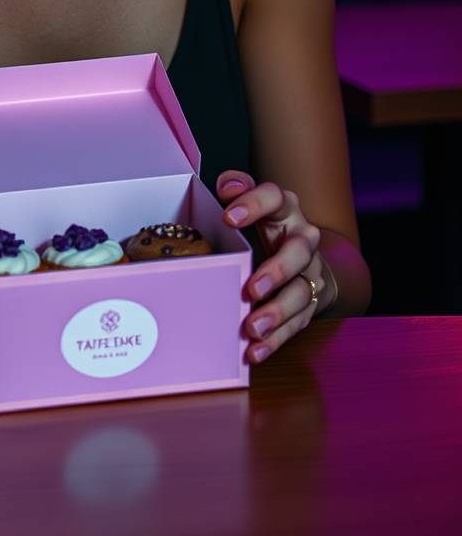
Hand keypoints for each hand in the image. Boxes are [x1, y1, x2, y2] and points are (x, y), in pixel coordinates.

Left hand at [215, 170, 324, 364]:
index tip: (229, 217)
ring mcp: (310, 273)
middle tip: (252, 288)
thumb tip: (224, 184)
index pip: (275, 197)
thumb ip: (237, 189)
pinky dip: (276, 340)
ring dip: (278, 311)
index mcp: (284, 209)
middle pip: (299, 250)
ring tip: (253, 328)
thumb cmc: (266, 228)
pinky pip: (296, 323)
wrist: (307, 260)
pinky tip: (255, 351)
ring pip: (301, 292)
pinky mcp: (310, 304)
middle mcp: (303, 239)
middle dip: (277, 270)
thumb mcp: (253, 205)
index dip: (254, 203)